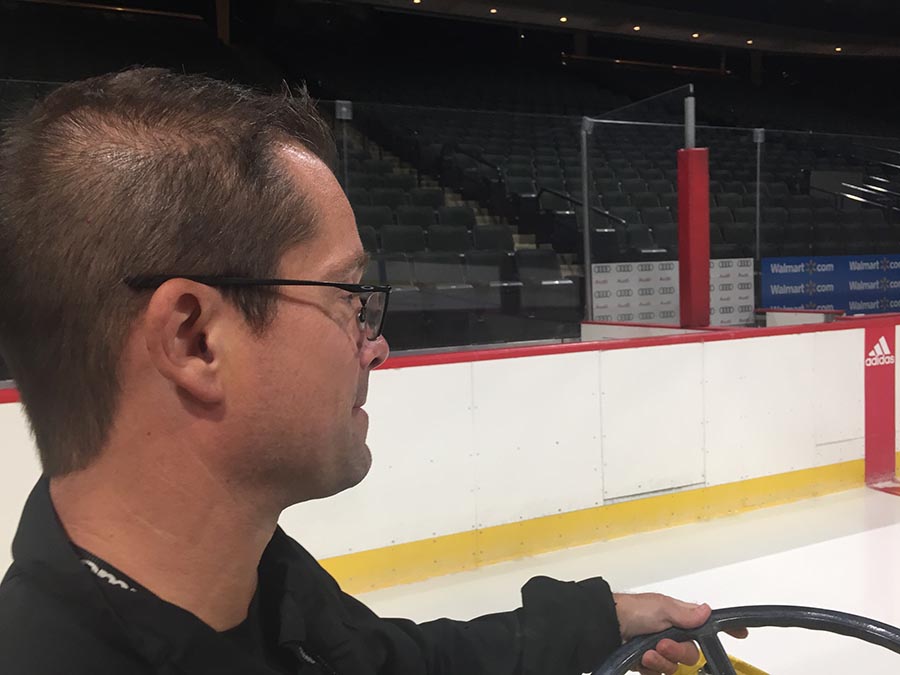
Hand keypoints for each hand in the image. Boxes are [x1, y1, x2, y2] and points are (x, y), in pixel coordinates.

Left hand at [613, 592, 748, 674]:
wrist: (604, 628)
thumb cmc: (630, 611)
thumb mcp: (660, 608)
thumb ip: (685, 614)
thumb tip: (706, 611)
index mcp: (677, 617)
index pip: (705, 624)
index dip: (723, 629)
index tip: (741, 634)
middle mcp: (671, 633)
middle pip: (692, 653)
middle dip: (678, 652)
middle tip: (663, 645)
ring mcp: (659, 649)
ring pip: (676, 666)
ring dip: (662, 661)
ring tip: (647, 653)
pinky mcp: (648, 661)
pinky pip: (660, 674)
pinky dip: (652, 669)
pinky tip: (643, 660)